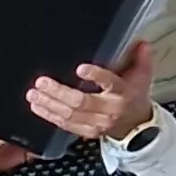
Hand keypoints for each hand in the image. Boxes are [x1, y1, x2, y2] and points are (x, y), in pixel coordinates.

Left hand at [28, 42, 155, 143]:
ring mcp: (97, 123)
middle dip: (59, 92)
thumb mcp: (142, 76)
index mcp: (123, 92)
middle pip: (81, 102)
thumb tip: (141, 43)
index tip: (80, 69)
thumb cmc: (135, 96)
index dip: (96, 76)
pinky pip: (65, 125)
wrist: (137, 125)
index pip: (110, 83)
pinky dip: (49, 116)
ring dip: (49, 104)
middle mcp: (109, 110)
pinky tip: (37, 107)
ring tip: (34, 94)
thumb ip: (141, 58)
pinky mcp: (87, 132)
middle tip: (42, 82)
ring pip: (70, 115)